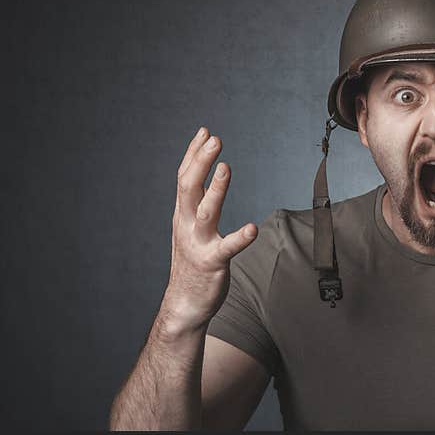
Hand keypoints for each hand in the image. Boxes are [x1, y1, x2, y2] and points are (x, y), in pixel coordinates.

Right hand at [161, 127, 257, 333]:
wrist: (184, 304)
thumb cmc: (192, 262)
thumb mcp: (189, 227)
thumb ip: (196, 203)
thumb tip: (204, 176)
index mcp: (182, 214)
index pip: (184, 177)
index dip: (193, 154)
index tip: (204, 131)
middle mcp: (186, 224)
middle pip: (189, 187)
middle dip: (200, 161)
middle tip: (214, 138)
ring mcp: (198, 243)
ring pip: (206, 211)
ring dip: (216, 189)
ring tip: (226, 167)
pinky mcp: (213, 262)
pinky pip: (227, 248)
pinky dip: (239, 238)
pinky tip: (252, 228)